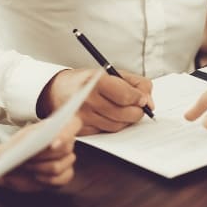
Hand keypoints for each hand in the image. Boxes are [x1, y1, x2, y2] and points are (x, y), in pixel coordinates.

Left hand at [0, 116, 80, 190]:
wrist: (9, 166)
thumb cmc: (14, 150)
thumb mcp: (21, 138)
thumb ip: (35, 135)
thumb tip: (47, 139)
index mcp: (56, 127)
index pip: (71, 127)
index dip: (64, 136)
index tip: (52, 145)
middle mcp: (64, 141)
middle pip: (66, 149)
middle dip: (44, 156)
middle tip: (29, 157)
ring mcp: (66, 158)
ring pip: (61, 166)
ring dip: (41, 168)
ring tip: (28, 166)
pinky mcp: (64, 174)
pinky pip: (65, 178)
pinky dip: (48, 180)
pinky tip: (37, 176)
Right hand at [37, 68, 153, 134]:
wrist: (57, 91)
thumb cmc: (87, 81)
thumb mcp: (111, 73)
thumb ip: (136, 84)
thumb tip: (149, 102)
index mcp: (96, 82)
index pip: (126, 96)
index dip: (140, 98)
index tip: (143, 98)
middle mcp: (88, 100)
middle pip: (124, 114)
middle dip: (137, 111)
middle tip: (138, 106)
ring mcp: (84, 117)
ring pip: (118, 126)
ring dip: (126, 120)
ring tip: (123, 110)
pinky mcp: (81, 130)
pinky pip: (106, 133)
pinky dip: (114, 126)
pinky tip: (111, 117)